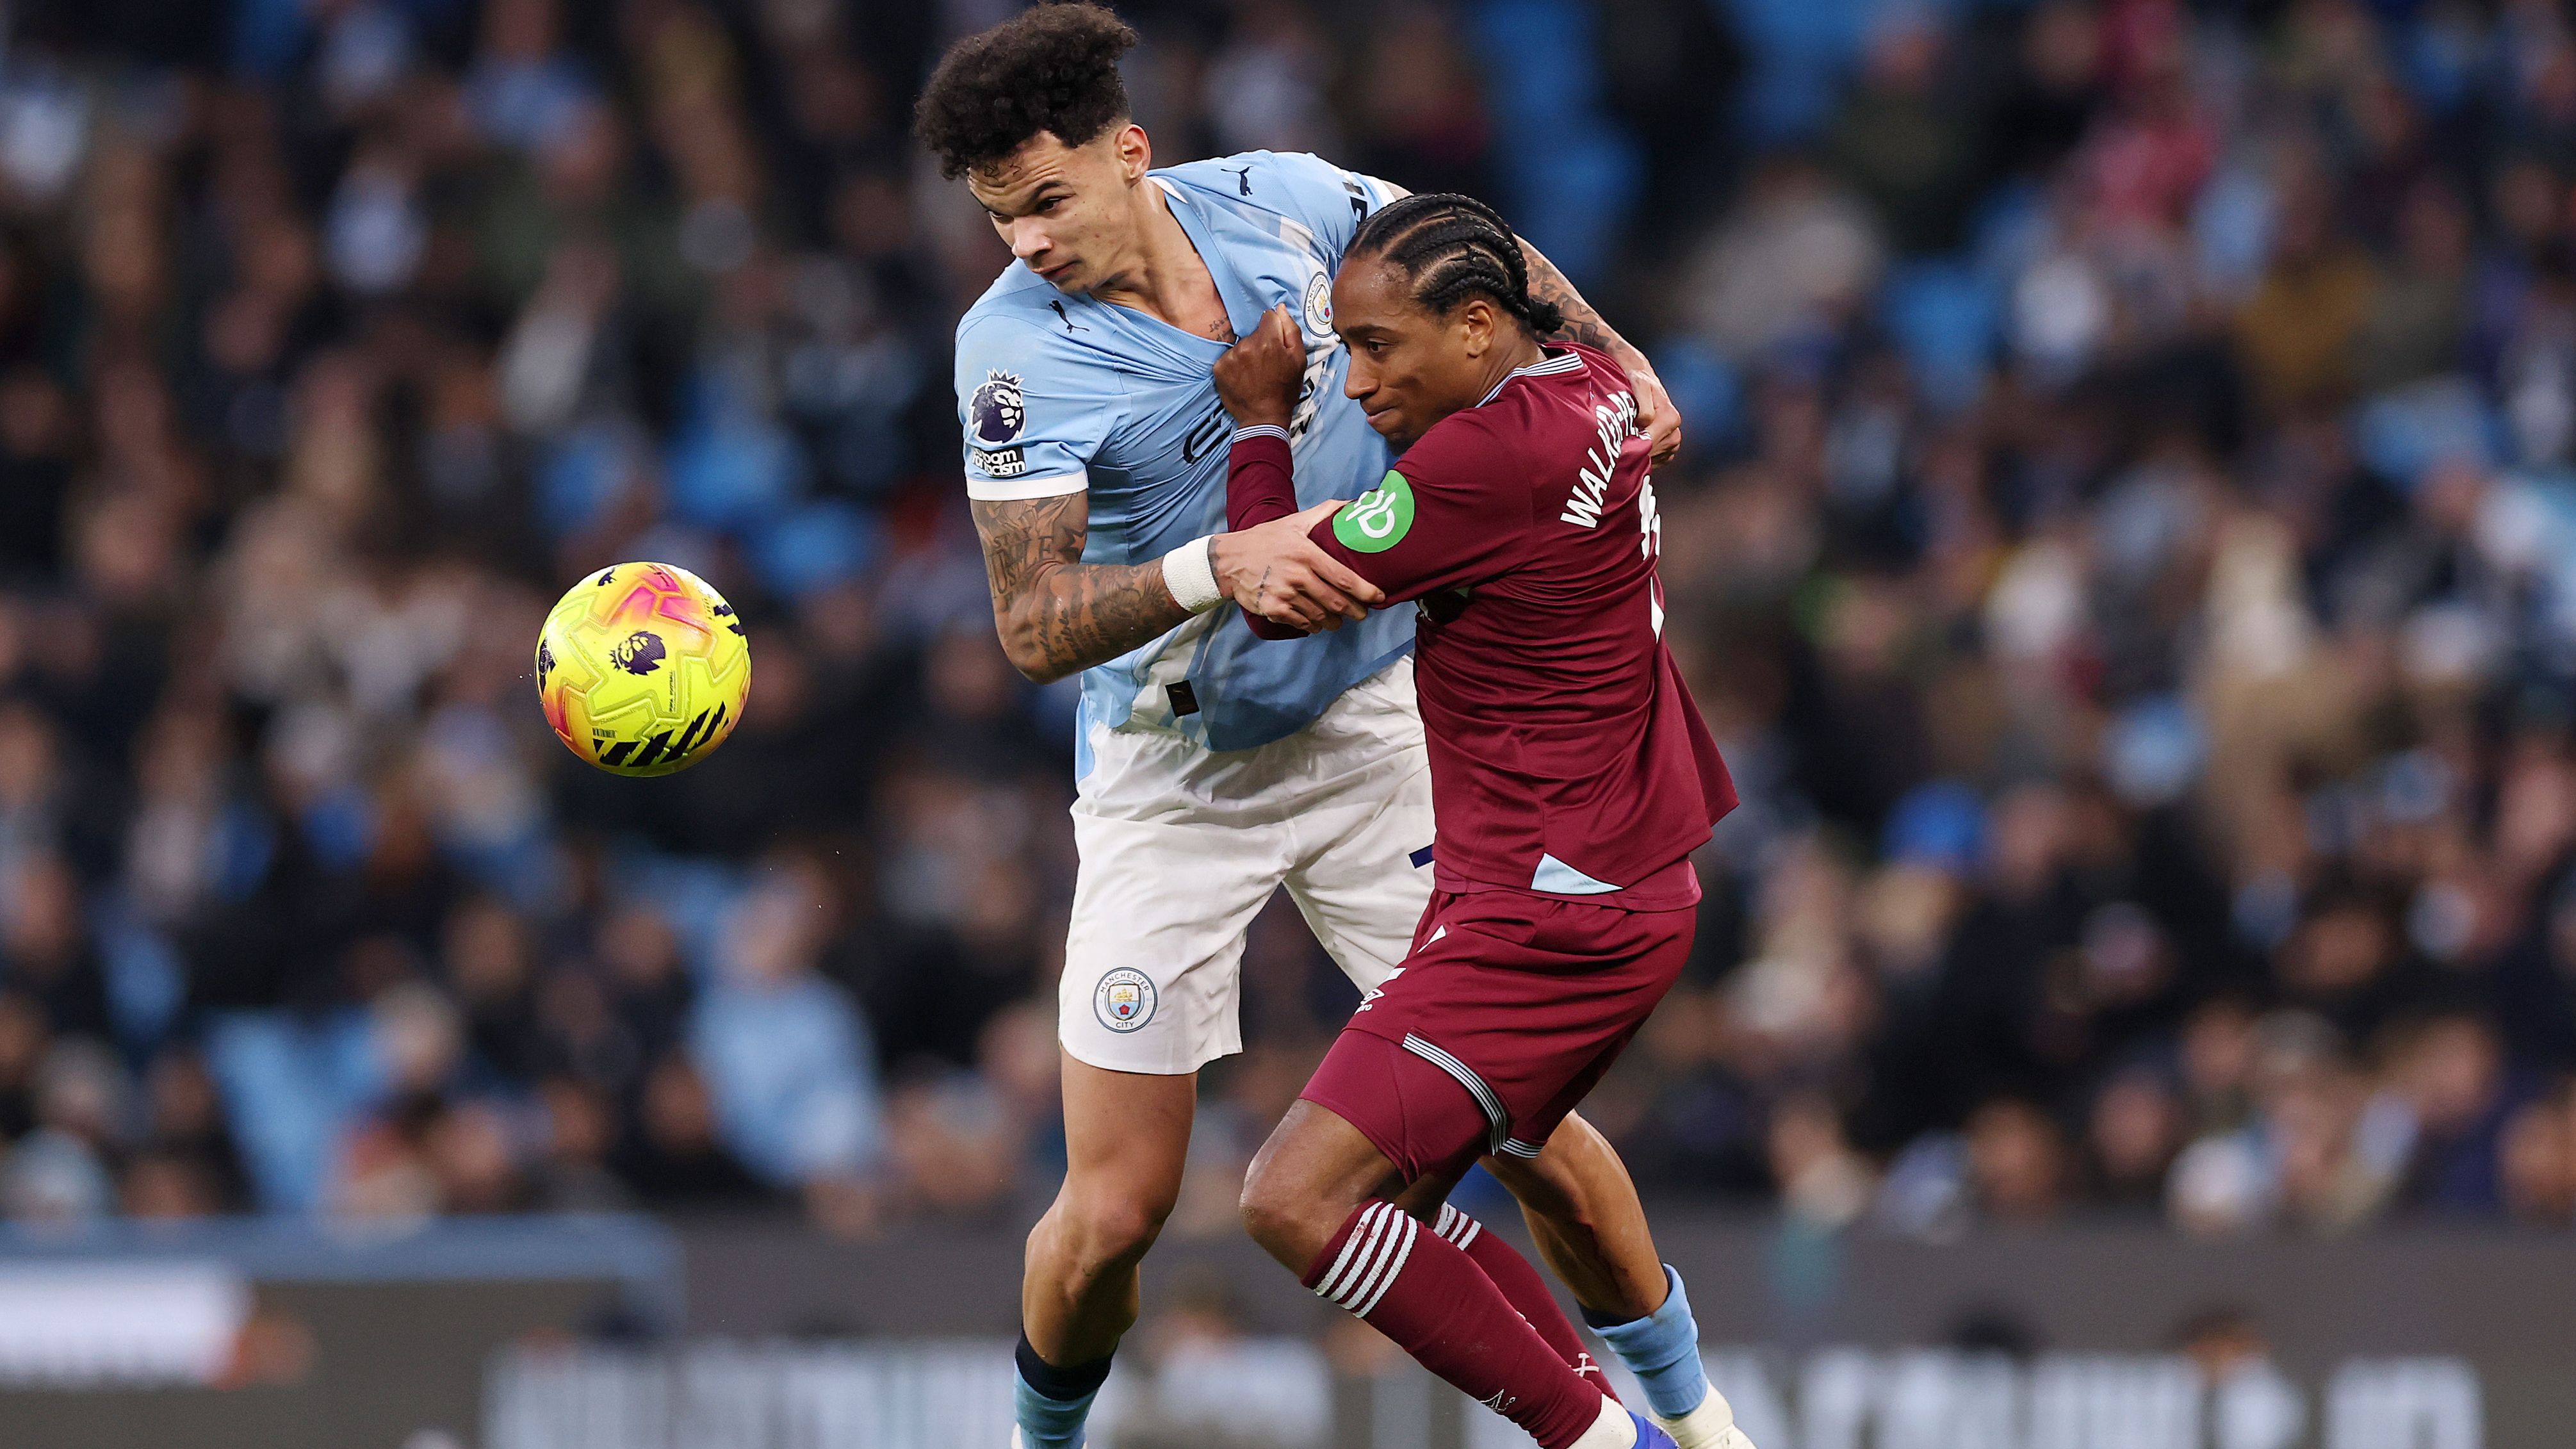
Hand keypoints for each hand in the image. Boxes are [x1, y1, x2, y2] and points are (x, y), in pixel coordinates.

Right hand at [1210, 500, 1384, 631]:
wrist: (1229, 560)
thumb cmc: (1266, 539)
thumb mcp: (1295, 522)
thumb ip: (1324, 513)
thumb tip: (1353, 503)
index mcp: (1307, 554)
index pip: (1343, 578)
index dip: (1365, 591)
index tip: (1379, 598)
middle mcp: (1297, 575)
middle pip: (1336, 602)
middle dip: (1355, 611)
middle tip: (1362, 614)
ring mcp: (1284, 595)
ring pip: (1320, 616)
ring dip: (1333, 621)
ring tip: (1339, 619)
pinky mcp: (1273, 609)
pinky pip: (1301, 624)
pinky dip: (1312, 626)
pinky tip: (1316, 623)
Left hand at [1213, 304, 1305, 428]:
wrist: (1263, 417)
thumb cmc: (1285, 390)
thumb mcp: (1298, 360)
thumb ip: (1291, 330)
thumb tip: (1280, 308)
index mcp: (1268, 341)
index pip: (1268, 317)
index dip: (1274, 328)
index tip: (1275, 343)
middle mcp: (1246, 345)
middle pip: (1254, 332)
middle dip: (1261, 342)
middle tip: (1266, 363)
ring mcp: (1231, 356)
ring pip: (1241, 344)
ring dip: (1247, 354)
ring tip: (1254, 372)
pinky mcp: (1219, 367)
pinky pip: (1229, 357)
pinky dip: (1235, 364)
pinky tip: (1242, 377)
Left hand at [1617, 349, 1682, 466]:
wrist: (1640, 376)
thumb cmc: (1637, 379)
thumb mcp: (1638, 385)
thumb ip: (1643, 405)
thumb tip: (1645, 422)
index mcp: (1669, 418)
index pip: (1648, 444)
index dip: (1631, 447)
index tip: (1615, 446)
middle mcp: (1675, 431)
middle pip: (1650, 453)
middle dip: (1633, 452)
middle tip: (1615, 447)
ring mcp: (1673, 441)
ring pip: (1652, 459)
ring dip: (1638, 455)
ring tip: (1623, 445)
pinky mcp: (1669, 447)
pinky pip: (1656, 461)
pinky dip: (1644, 458)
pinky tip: (1634, 447)